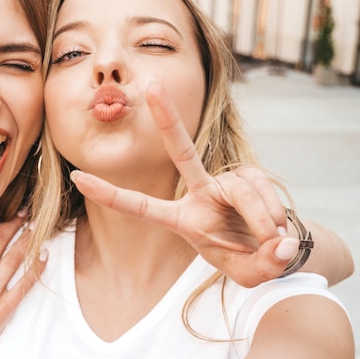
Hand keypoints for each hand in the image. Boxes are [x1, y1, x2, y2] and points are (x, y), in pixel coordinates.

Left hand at [69, 82, 297, 287]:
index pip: (140, 206)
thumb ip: (263, 265)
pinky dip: (274, 214)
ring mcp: (225, 180)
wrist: (274, 246)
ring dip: (262, 221)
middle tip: (151, 84)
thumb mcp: (250, 274)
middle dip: (167, 118)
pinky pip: (262, 190)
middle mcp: (200, 192)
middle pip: (182, 150)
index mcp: (182, 219)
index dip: (110, 194)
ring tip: (272, 243)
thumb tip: (281, 244)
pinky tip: (278, 228)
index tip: (78, 177)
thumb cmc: (249, 259)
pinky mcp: (250, 174)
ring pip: (243, 192)